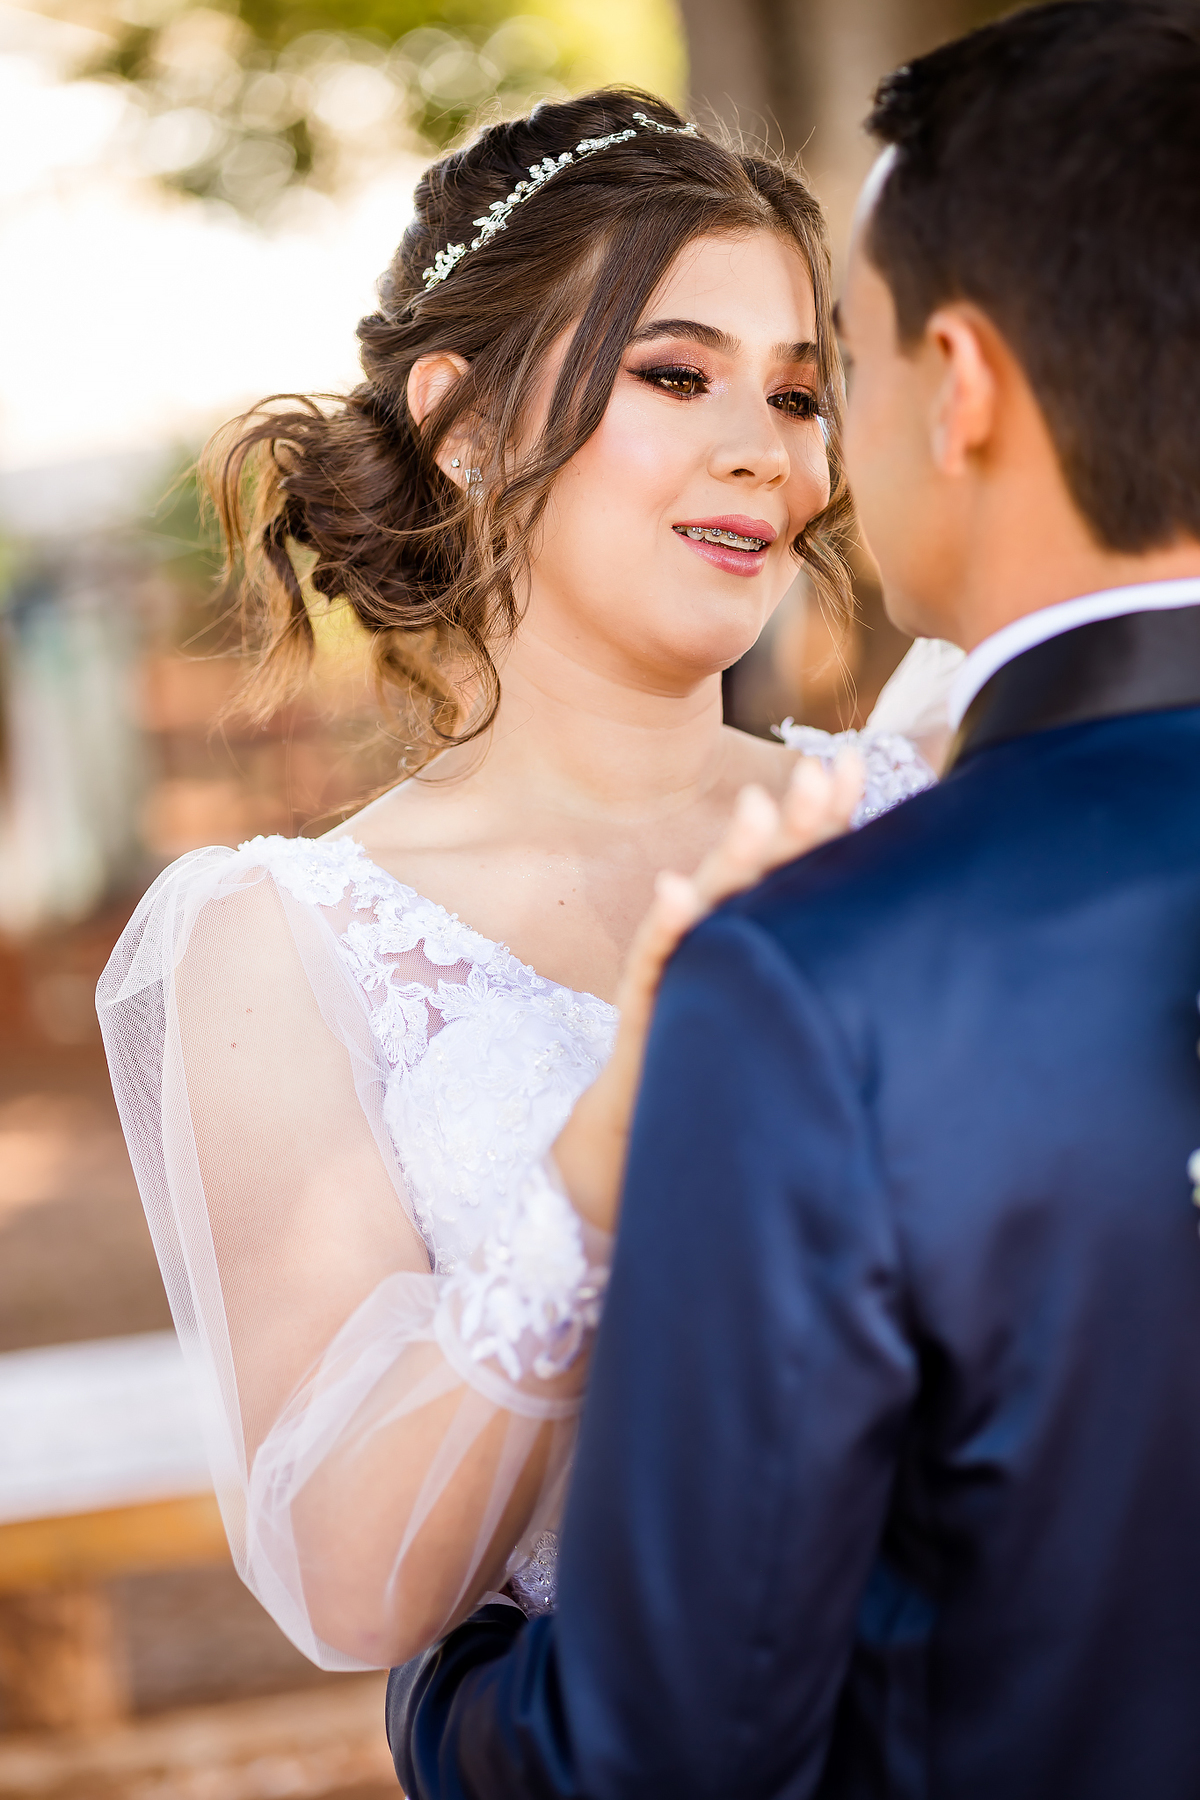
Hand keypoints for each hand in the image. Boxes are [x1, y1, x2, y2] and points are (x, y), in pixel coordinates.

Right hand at [554, 752, 863, 1234]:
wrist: (666, 1123)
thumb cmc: (748, 1056)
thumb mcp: (801, 1000)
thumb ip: (834, 947)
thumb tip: (920, 909)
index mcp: (769, 924)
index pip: (804, 860)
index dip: (828, 814)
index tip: (854, 765)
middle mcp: (726, 929)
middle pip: (763, 867)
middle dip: (793, 819)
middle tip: (818, 775)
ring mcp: (686, 960)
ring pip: (711, 900)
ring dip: (734, 855)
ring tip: (757, 811)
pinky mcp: (650, 1001)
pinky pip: (656, 959)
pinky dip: (665, 925)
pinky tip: (674, 894)